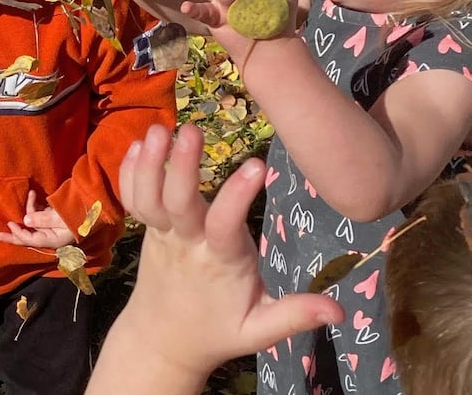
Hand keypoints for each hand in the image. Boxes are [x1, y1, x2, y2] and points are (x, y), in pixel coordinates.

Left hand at [0, 191, 76, 247]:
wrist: (99, 203)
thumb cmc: (82, 211)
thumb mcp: (62, 216)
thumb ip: (44, 219)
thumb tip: (26, 220)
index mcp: (55, 240)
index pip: (32, 240)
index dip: (19, 234)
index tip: (9, 225)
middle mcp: (53, 236)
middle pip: (30, 237)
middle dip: (15, 235)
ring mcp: (54, 227)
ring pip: (35, 222)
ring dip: (30, 209)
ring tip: (32, 194)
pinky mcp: (56, 217)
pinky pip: (41, 215)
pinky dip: (36, 207)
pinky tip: (35, 195)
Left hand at [105, 125, 341, 380]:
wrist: (162, 342)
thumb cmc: (218, 331)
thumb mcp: (258, 330)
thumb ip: (294, 316)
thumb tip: (340, 310)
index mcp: (219, 263)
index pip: (225, 225)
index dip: (238, 196)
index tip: (257, 164)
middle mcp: (186, 244)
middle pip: (177, 203)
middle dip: (182, 166)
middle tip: (192, 130)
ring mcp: (162, 235)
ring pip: (149, 198)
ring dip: (151, 163)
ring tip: (158, 127)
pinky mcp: (146, 231)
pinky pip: (133, 200)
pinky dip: (130, 172)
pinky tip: (136, 143)